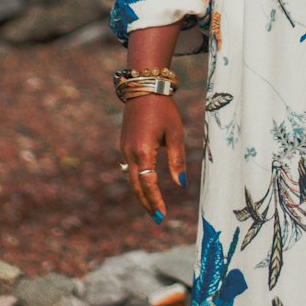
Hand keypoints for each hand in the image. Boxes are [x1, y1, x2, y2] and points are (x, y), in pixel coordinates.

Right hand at [119, 95, 187, 222]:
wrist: (144, 88)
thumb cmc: (164, 110)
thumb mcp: (175, 133)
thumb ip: (177, 160)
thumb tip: (180, 184)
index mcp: (143, 151)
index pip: (148, 184)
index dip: (155, 201)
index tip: (162, 215)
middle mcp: (130, 152)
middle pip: (136, 186)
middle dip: (146, 203)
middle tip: (157, 217)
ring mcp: (125, 148)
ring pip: (131, 178)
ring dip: (141, 193)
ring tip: (152, 206)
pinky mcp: (125, 144)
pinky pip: (130, 168)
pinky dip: (137, 180)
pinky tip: (146, 186)